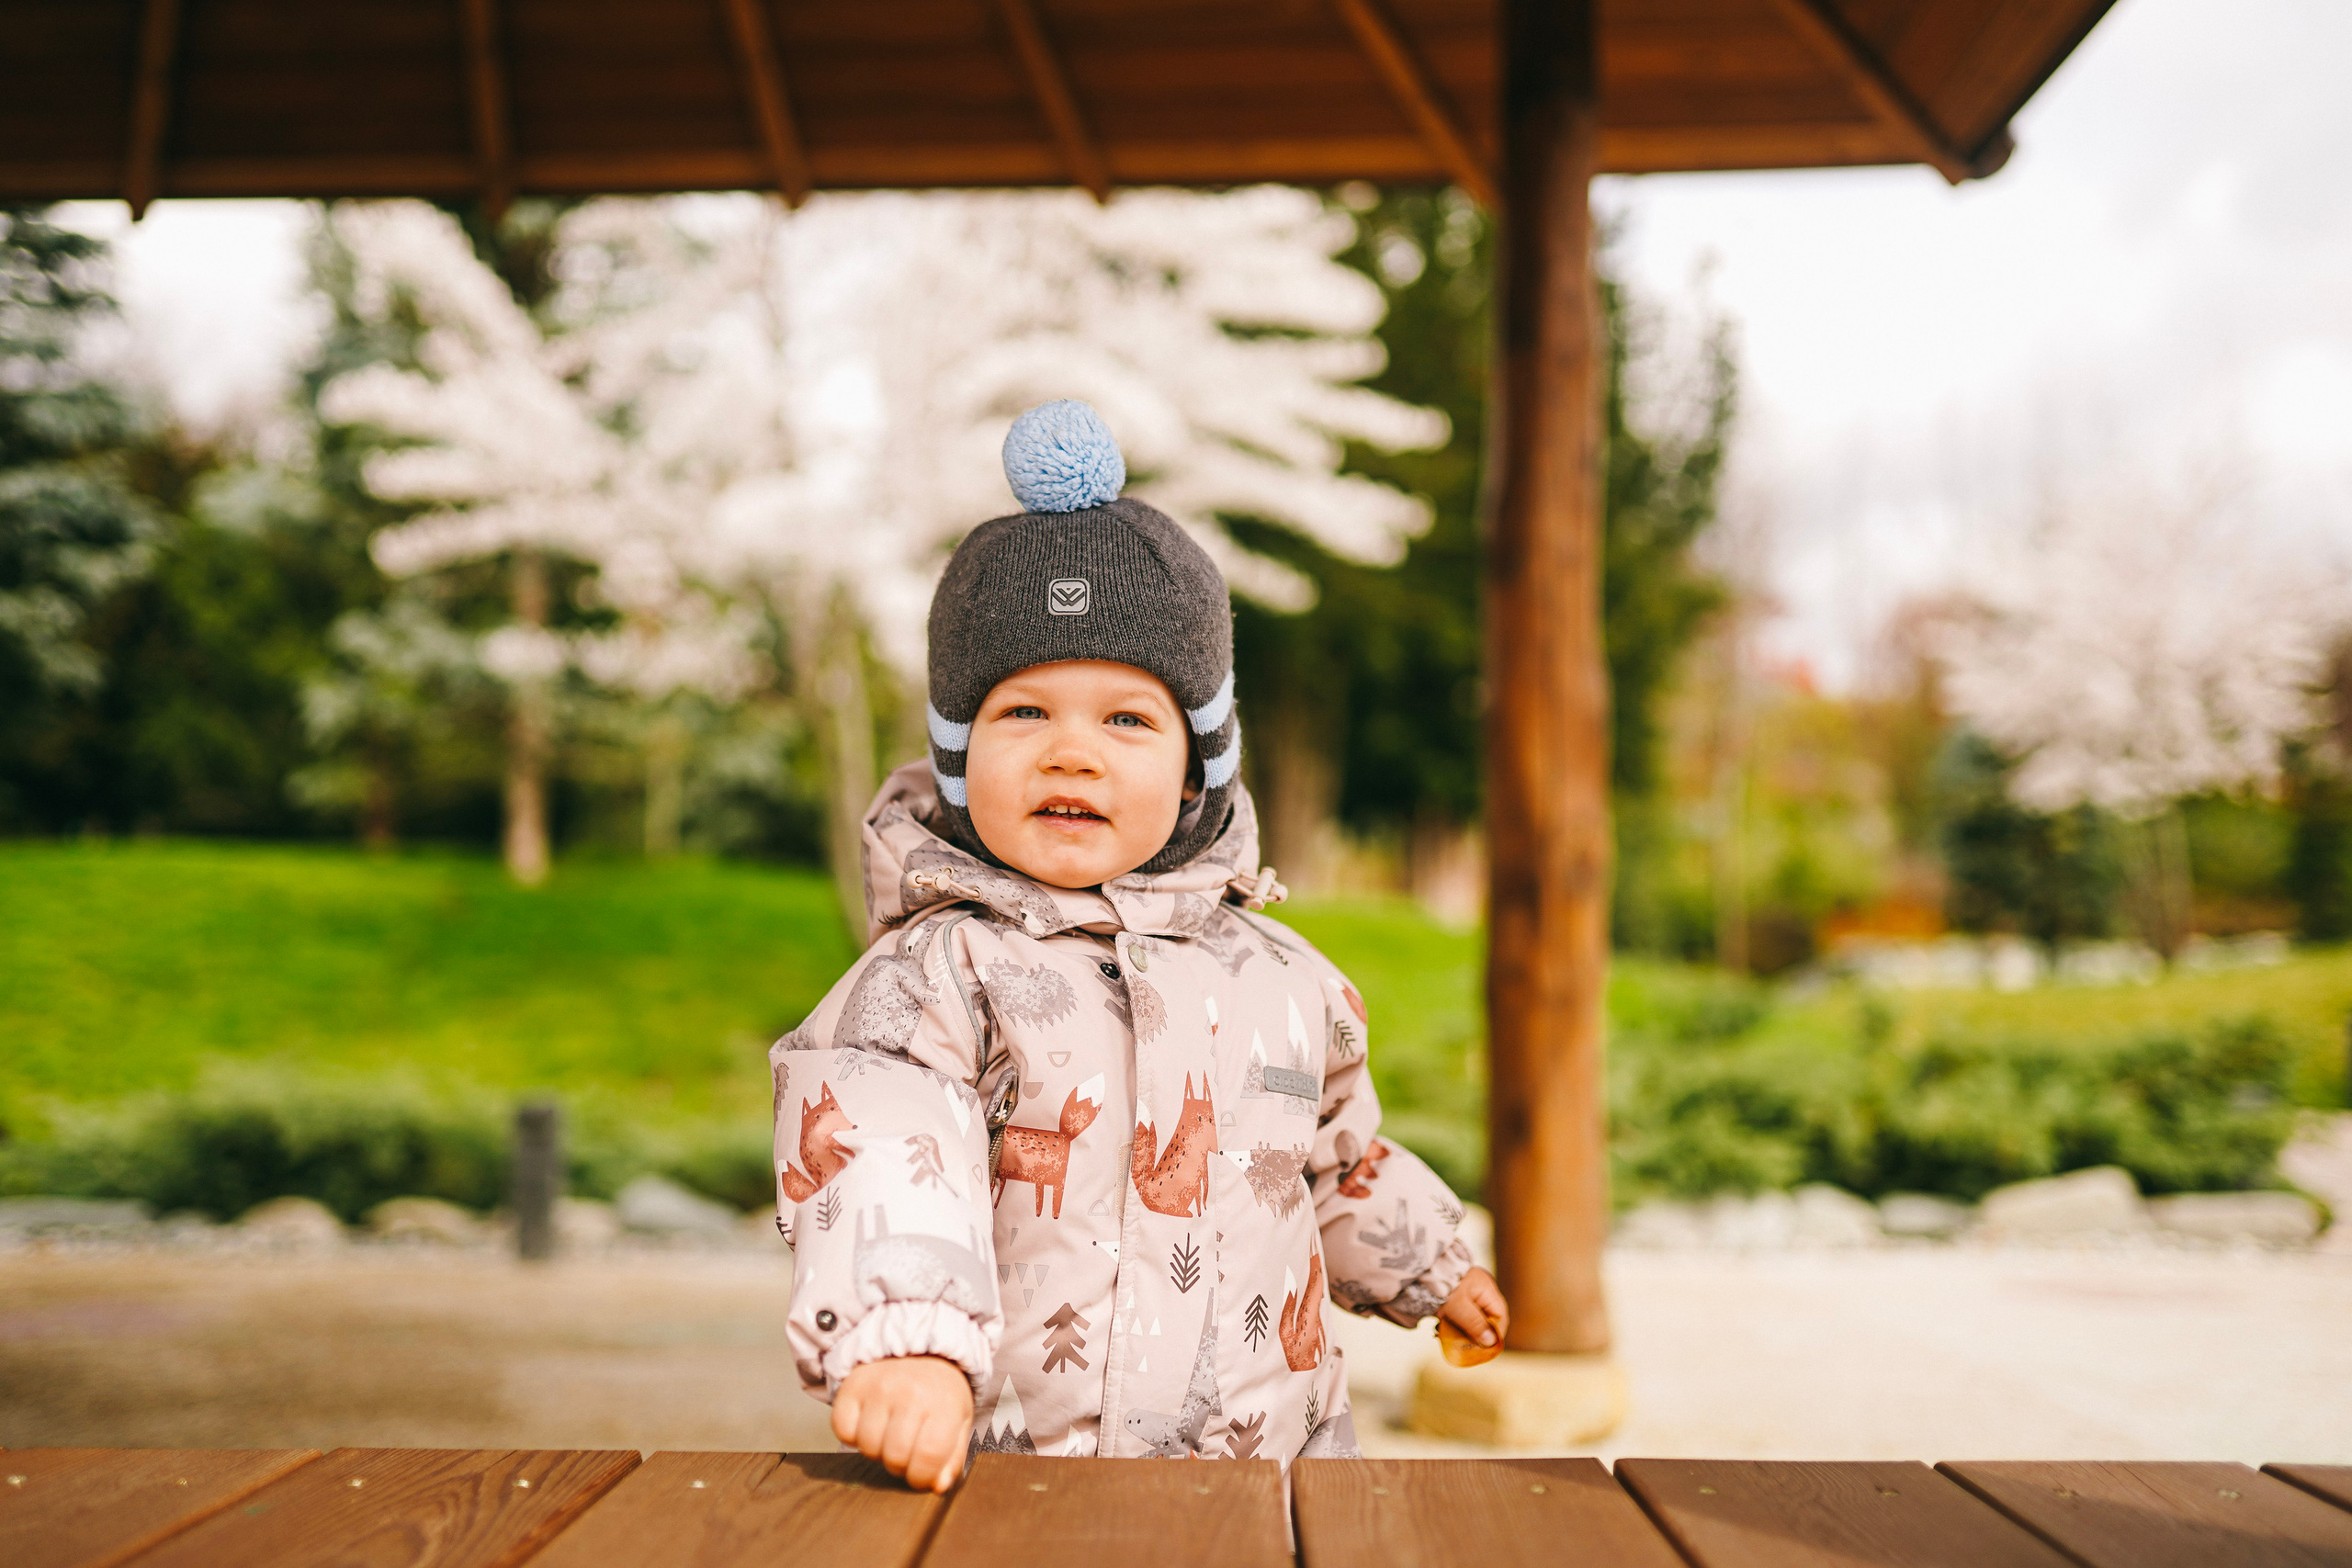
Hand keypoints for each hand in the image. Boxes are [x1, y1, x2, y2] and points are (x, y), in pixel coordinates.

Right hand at [832, 1355, 974, 1492]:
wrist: (920, 1350)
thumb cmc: (940, 1393)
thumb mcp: (958, 1421)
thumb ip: (952, 1457)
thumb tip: (938, 1486)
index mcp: (944, 1403)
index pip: (928, 1458)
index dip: (922, 1477)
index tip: (920, 1476)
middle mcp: (910, 1393)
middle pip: (894, 1457)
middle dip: (900, 1465)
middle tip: (905, 1451)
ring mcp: (878, 1387)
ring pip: (867, 1447)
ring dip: (877, 1451)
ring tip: (889, 1434)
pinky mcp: (852, 1386)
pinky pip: (843, 1431)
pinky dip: (853, 1436)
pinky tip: (869, 1423)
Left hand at [1439, 1266, 1507, 1347]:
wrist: (1417, 1268)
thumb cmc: (1440, 1285)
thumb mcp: (1458, 1306)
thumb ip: (1475, 1324)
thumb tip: (1491, 1342)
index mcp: (1486, 1289)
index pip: (1500, 1316)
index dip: (1495, 1334)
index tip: (1486, 1349)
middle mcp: (1480, 1290)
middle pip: (1486, 1319)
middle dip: (1475, 1335)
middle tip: (1464, 1347)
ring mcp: (1467, 1292)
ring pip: (1471, 1319)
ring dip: (1460, 1331)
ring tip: (1445, 1337)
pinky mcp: (1453, 1296)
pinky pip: (1458, 1314)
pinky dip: (1451, 1323)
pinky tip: (1437, 1329)